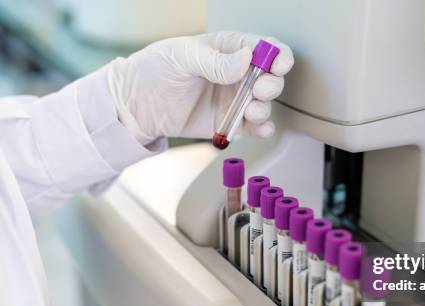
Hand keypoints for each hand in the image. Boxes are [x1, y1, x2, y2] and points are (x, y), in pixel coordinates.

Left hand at [107, 32, 293, 144]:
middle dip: (272, 85)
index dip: (276, 55)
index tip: (277, 65)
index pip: (263, 47)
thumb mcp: (182, 56)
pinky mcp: (230, 122)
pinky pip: (254, 127)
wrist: (136, 105)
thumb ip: (215, 60)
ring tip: (251, 112)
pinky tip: (259, 129)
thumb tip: (246, 60)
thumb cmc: (155, 70)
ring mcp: (234, 99)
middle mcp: (236, 74)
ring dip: (265, 109)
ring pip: (265, 104)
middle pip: (270, 77)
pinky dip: (262, 129)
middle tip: (259, 91)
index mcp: (228, 49)